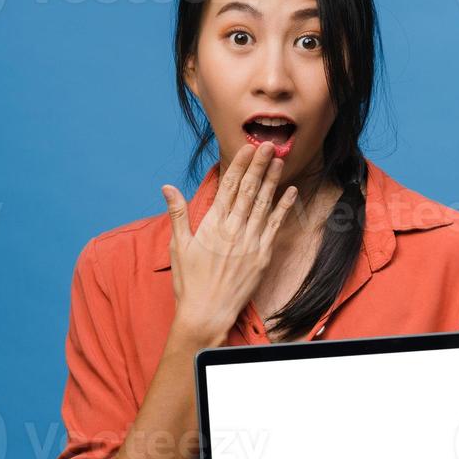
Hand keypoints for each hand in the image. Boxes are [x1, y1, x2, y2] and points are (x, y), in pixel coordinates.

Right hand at [161, 142, 296, 344]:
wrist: (206, 313)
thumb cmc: (190, 282)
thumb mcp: (178, 246)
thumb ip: (177, 214)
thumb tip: (167, 187)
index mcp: (212, 224)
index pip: (228, 187)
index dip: (239, 165)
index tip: (247, 148)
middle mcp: (233, 229)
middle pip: (249, 190)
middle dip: (259, 165)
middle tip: (270, 144)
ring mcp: (250, 242)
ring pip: (264, 204)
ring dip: (273, 180)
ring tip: (280, 160)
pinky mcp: (263, 255)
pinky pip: (275, 226)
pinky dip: (284, 208)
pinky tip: (292, 192)